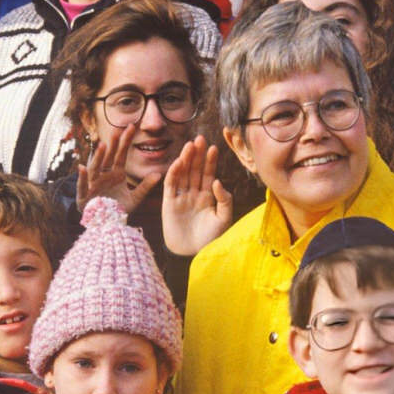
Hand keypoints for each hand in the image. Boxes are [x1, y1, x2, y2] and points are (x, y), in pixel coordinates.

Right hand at [76, 122, 160, 214]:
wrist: (106, 224)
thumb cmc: (118, 209)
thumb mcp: (135, 198)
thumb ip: (145, 187)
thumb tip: (158, 174)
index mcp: (115, 174)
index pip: (121, 155)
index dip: (125, 142)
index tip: (131, 127)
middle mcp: (103, 176)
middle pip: (108, 158)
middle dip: (112, 145)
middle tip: (117, 130)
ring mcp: (93, 185)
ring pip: (95, 169)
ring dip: (98, 158)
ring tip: (102, 146)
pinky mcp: (84, 197)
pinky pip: (82, 186)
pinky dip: (81, 178)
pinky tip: (81, 168)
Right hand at [161, 136, 233, 255]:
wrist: (193, 254)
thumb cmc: (210, 239)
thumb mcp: (223, 218)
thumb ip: (224, 199)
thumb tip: (217, 181)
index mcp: (207, 197)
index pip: (208, 174)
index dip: (210, 161)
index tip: (214, 147)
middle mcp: (193, 194)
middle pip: (195, 170)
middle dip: (197, 155)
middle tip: (200, 138)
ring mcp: (181, 198)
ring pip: (183, 174)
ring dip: (186, 159)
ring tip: (190, 145)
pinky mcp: (169, 204)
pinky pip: (171, 185)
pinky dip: (174, 173)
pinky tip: (179, 162)